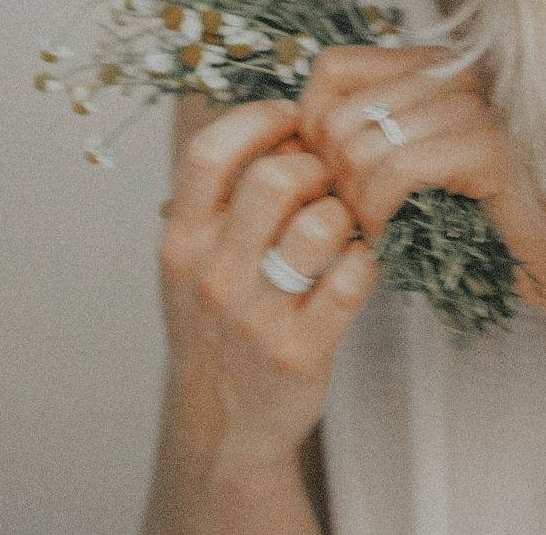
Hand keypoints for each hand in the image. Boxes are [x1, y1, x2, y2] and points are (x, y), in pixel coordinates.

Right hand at [156, 98, 376, 478]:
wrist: (221, 427)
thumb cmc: (217, 323)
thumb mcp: (192, 258)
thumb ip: (221, 195)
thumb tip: (283, 123)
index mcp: (181, 241)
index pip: (209, 152)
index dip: (259, 119)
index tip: (291, 119)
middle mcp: (212, 274)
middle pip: (274, 178)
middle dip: (315, 165)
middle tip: (327, 178)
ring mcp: (256, 316)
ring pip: (320, 224)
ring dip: (345, 214)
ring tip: (342, 225)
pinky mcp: (301, 352)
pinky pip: (352, 278)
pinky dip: (364, 261)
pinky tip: (354, 265)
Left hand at [298, 45, 545, 326]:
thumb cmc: (478, 221)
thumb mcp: (410, 165)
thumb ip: (363, 133)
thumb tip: (288, 133)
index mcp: (434, 64)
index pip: (333, 68)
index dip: (311, 125)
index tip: (327, 177)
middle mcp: (456, 71)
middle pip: (341, 111)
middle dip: (332, 176)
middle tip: (353, 218)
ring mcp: (478, 104)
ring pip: (363, 142)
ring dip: (356, 202)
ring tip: (374, 230)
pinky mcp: (492, 147)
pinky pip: (399, 168)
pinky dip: (381, 209)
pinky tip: (392, 234)